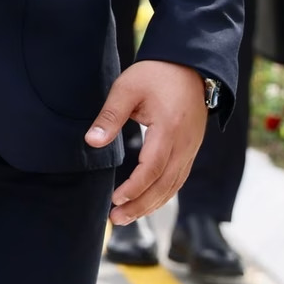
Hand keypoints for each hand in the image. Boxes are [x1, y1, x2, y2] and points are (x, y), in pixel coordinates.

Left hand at [86, 60, 209, 223]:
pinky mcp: (191, 148)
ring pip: (174, 185)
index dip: (135, 187)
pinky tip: (148, 202)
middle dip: (141, 205)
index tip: (116, 199)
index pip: (153, 167)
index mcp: (169, 129)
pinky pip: (179, 177)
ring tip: (127, 216)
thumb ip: (109, 117)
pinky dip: (163, 193)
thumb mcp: (127, 89)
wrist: (189, 64)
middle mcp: (185, 144)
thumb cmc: (156, 74)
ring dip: (152, 204)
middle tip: (116, 219)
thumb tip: (91, 142)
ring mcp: (191, 148)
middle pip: (165, 184)